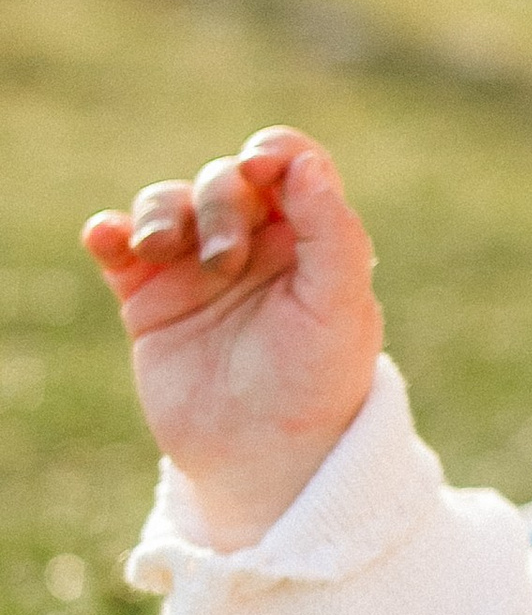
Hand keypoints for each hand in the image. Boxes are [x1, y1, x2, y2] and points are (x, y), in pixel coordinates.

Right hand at [83, 128, 382, 545]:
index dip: (273, 153)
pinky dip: (110, 232)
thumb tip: (307, 165)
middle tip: (222, 262)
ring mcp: (196, 268)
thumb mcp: (340, 309)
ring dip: (160, 213)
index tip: (261, 169)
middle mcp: (253, 242)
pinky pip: (120, 247)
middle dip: (219, 205)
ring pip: (168, 203)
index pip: (289, 165)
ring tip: (157, 250)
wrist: (263, 460)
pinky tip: (106, 239)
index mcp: (308, 236)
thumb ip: (332, 233)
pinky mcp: (149, 299)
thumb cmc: (317, 384)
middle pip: (225, 181)